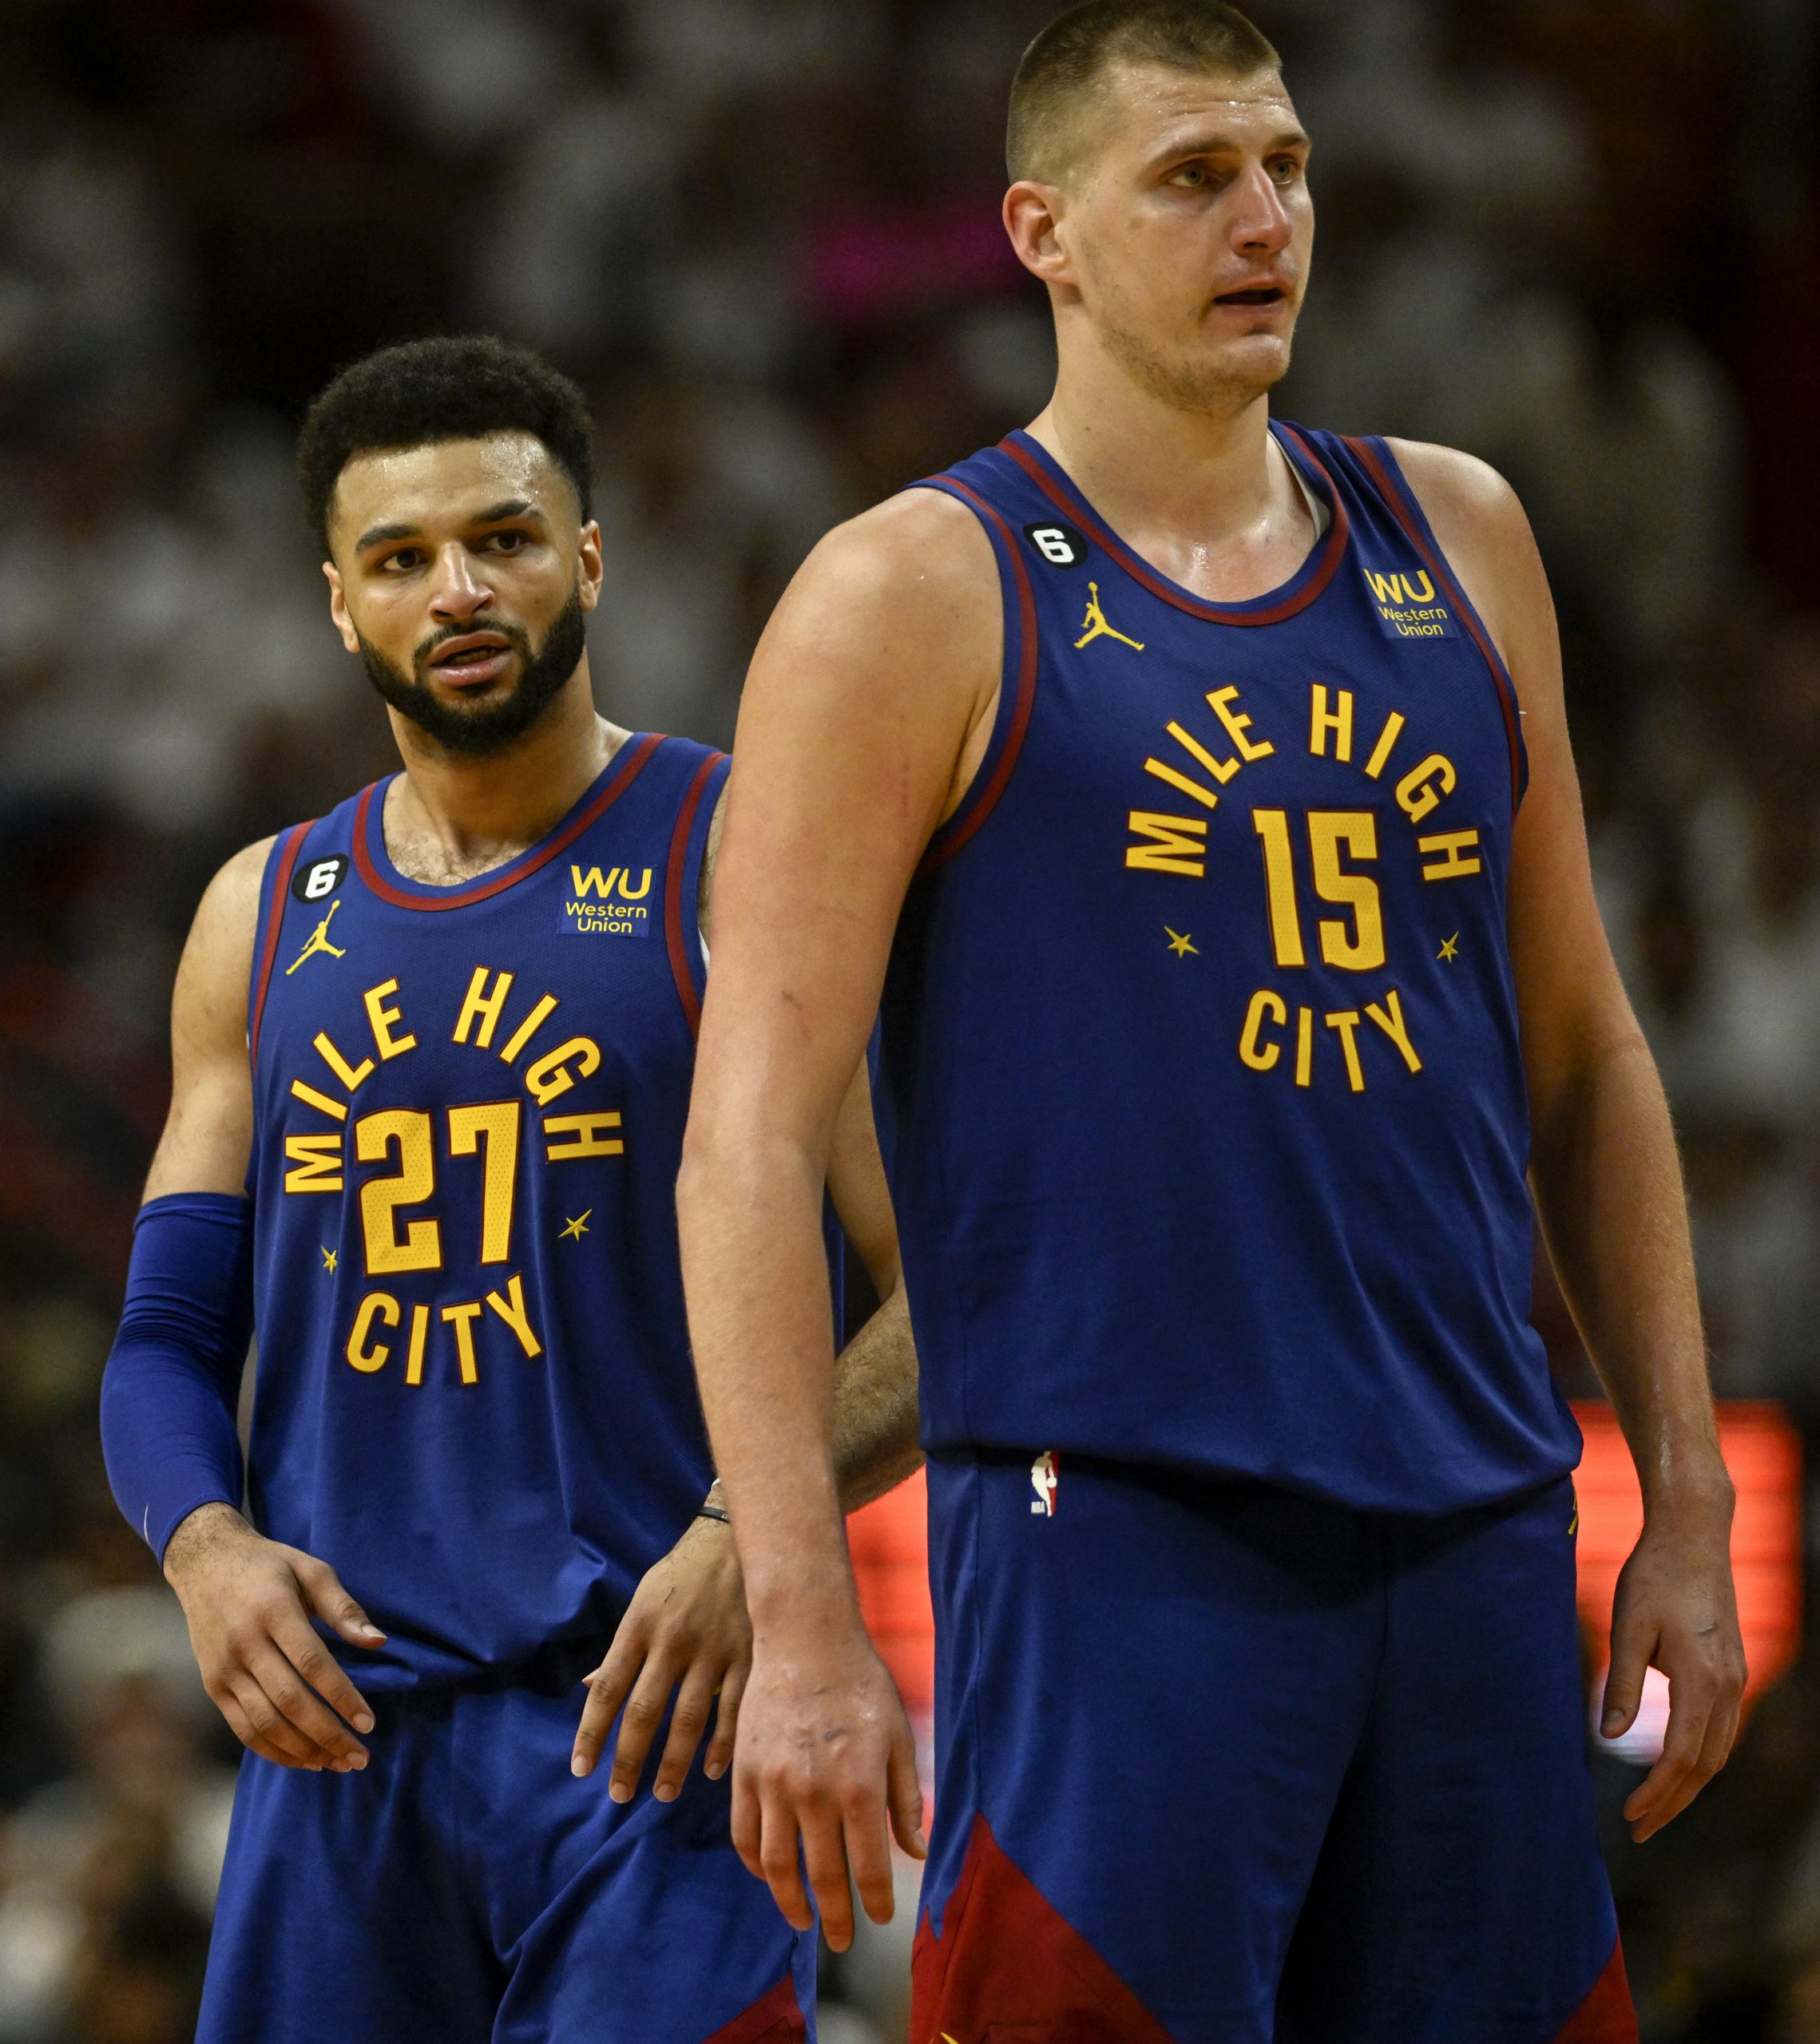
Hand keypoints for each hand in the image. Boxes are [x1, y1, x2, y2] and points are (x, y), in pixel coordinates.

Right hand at [163, 1502, 384, 1772]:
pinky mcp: (213, 1687)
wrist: (204, 1562)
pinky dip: (273, 1750)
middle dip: (327, 1734)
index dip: (341, 1697)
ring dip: (303, 1750)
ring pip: (265, 1722)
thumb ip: (344, 1607)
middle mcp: (245, 1645)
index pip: (312, 1664)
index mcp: (274, 1611)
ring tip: (337, 1763)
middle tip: (359, 1757)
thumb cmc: (268, 1565)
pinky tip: (303, 1759)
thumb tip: (378, 1642)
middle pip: (289, 1701)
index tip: (368, 1723)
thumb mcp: (311, 1569)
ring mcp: (224, 1670)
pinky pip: (243, 1728)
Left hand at [572, 1514, 750, 1800]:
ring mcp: (712, 1649)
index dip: (591, 1731)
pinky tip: (713, 1770)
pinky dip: (724, 1743)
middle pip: (644, 1710)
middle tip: (618, 1796)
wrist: (737, 1541)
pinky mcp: (747, 1654)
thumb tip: (589, 1688)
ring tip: (662, 1794)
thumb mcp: (643, 1602)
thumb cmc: (682, 1576)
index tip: (580, 1769)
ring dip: (673, 1762)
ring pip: (688, 1717)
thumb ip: (621, 1650)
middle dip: (628, 1759)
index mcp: (639, 1626)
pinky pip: (734, 1707)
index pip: (608, 1688)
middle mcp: (672, 1641)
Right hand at [733, 1614, 924, 1952]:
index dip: (876, 1902)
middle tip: (842, 1942)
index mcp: (860, 1785)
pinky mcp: (743, 1771)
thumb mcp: (899, 1737)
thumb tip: (918, 1853)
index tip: (880, 1920)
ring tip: (803, 1921)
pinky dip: (755, 1865)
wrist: (805, 1637)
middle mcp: (814, 1792)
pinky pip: (744, 1834)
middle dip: (835, 1917)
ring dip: (790, 1903)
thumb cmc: (861, 1684)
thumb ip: (906, 1800)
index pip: (869, 1867)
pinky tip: (769, 1877)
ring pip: (776, 1865)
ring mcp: (772, 1783)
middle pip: (822, 1876)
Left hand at [1600, 1484, 1746, 1841]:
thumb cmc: (1654, 1576)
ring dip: (1689, 1785)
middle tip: (1639, 1831)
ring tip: (1655, 1809)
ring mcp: (1735, 1678)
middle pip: (1706, 1766)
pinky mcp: (1732, 1668)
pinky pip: (1721, 1728)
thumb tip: (1609, 1737)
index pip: (1683, 1759)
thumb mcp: (1628, 1628)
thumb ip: (1622, 1685)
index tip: (1630, 1817)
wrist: (1693, 1535)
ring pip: (1718, 1751)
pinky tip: (1677, 1766)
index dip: (1658, 1794)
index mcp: (1702, 1680)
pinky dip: (1701, 1757)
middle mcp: (1728, 1686)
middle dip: (1673, 1803)